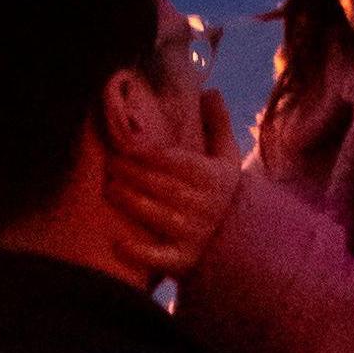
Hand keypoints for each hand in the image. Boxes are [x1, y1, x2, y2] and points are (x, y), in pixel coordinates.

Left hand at [100, 90, 243, 281]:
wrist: (244, 243)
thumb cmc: (225, 194)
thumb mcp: (228, 159)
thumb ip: (218, 125)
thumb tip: (210, 91)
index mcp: (214, 178)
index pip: (177, 162)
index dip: (149, 154)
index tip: (126, 145)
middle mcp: (205, 206)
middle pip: (163, 185)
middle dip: (133, 173)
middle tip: (110, 164)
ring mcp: (194, 235)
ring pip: (157, 215)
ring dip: (131, 202)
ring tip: (109, 189)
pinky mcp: (184, 262)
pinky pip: (160, 257)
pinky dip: (139, 251)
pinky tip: (118, 242)